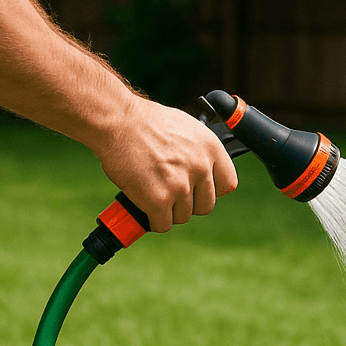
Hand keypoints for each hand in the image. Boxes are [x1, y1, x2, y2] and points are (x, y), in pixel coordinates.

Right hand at [97, 93, 237, 232]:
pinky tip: (145, 208)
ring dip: (168, 211)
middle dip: (188, 204)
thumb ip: (199, 151)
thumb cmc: (146, 122)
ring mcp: (180, 185)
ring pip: (183, 216)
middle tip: (170, 193)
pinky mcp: (159, 200)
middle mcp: (200, 167)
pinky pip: (162, 224)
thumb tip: (203, 169)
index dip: (211, 190)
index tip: (198, 189)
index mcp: (211, 148)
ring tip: (153, 193)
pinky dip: (152, 220)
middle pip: (205, 206)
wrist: (118, 121)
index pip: (227, 184)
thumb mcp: (186, 128)